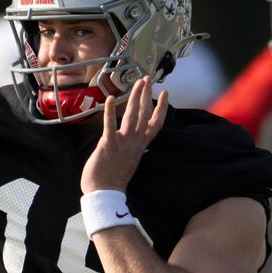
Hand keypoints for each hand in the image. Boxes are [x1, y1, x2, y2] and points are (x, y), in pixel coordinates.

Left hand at [80, 75, 168, 193]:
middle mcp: (134, 142)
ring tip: (139, 82)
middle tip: (149, 78)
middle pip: (144, 114)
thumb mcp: (129, 161)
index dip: (162, 107)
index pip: (156, 123)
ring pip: (132, 115)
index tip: (166, 93)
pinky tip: (109, 98)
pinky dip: (110, 111)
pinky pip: (110, 125)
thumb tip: (134, 141)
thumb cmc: (113, 179)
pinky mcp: (108, 144)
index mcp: (140, 146)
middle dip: (147, 94)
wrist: (105, 194)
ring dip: (135, 97)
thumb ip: (132, 148)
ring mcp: (122, 143)